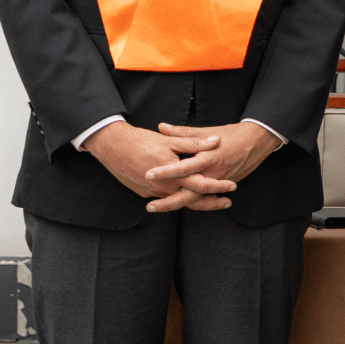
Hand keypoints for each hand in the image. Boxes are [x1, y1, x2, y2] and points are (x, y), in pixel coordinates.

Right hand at [85, 122, 232, 212]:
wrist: (112, 147)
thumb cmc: (141, 141)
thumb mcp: (169, 140)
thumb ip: (193, 143)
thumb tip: (215, 141)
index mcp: (173, 173)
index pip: (201, 184)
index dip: (218, 186)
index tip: (232, 186)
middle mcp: (164, 187)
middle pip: (192, 200)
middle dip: (211, 202)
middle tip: (227, 202)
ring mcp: (154, 193)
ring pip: (180, 202)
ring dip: (196, 203)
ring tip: (212, 202)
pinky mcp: (146, 193)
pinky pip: (167, 199)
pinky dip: (180, 199)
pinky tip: (188, 197)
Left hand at [144, 121, 279, 210]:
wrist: (256, 142)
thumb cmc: (232, 134)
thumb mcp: (207, 131)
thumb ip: (182, 132)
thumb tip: (161, 127)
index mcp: (208, 158)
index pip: (183, 168)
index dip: (166, 172)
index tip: (149, 174)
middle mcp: (212, 174)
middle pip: (188, 195)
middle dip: (168, 202)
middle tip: (150, 206)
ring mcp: (218, 183)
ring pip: (196, 200)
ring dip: (177, 205)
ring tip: (158, 207)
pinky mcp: (222, 187)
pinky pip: (205, 199)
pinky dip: (192, 203)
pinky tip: (176, 206)